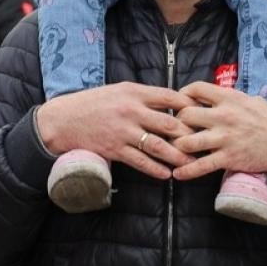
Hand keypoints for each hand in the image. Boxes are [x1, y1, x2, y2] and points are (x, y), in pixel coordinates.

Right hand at [36, 81, 196, 179]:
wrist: (62, 120)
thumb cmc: (92, 103)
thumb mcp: (118, 91)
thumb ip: (142, 96)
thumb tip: (170, 102)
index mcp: (133, 92)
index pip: (169, 97)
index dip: (188, 105)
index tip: (202, 113)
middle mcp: (131, 111)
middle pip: (169, 123)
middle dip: (189, 135)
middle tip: (204, 143)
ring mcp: (123, 132)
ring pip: (158, 146)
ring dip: (177, 156)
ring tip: (192, 163)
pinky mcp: (115, 150)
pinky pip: (140, 161)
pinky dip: (156, 169)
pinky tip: (167, 174)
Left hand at [171, 82, 266, 181]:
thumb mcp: (253, 100)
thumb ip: (232, 98)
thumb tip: (216, 95)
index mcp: (230, 99)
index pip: (197, 88)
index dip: (183, 94)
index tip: (180, 101)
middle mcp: (224, 116)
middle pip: (185, 114)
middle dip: (177, 121)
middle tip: (175, 128)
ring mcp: (224, 139)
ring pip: (186, 141)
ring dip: (177, 146)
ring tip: (173, 149)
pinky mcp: (227, 159)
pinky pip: (200, 166)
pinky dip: (186, 171)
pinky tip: (177, 174)